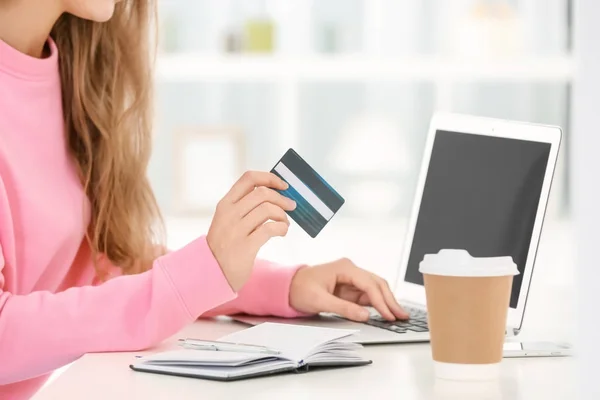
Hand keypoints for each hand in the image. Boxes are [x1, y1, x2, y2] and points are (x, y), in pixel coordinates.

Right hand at [207, 171, 295, 290]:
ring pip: (267, 209)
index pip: (249, 178)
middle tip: (291, 206)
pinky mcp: (245, 246)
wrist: (212, 273)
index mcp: (225, 204)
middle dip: (282, 198)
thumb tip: (275, 196)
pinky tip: (282, 232)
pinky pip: (270, 229)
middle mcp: (229, 214)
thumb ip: (244, 207)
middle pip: (262, 193)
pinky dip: (282, 228)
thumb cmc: (225, 246)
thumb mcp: (227, 221)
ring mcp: (236, 230)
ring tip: (285, 223)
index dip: (270, 178)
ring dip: (282, 215)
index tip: (283, 185)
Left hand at [289, 259, 408, 321]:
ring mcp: (351, 278)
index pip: (369, 284)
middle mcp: (351, 270)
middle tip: (402, 315)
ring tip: (398, 315)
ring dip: (386, 302)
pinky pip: (368, 295)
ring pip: (375, 289)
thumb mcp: (320, 301)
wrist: (288, 287)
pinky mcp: (350, 287)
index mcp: (344, 268)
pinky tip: (386, 312)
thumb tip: (365, 315)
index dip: (381, 301)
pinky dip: (378, 303)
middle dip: (390, 300)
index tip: (389, 315)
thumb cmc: (300, 289)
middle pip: (377, 284)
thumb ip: (343, 308)